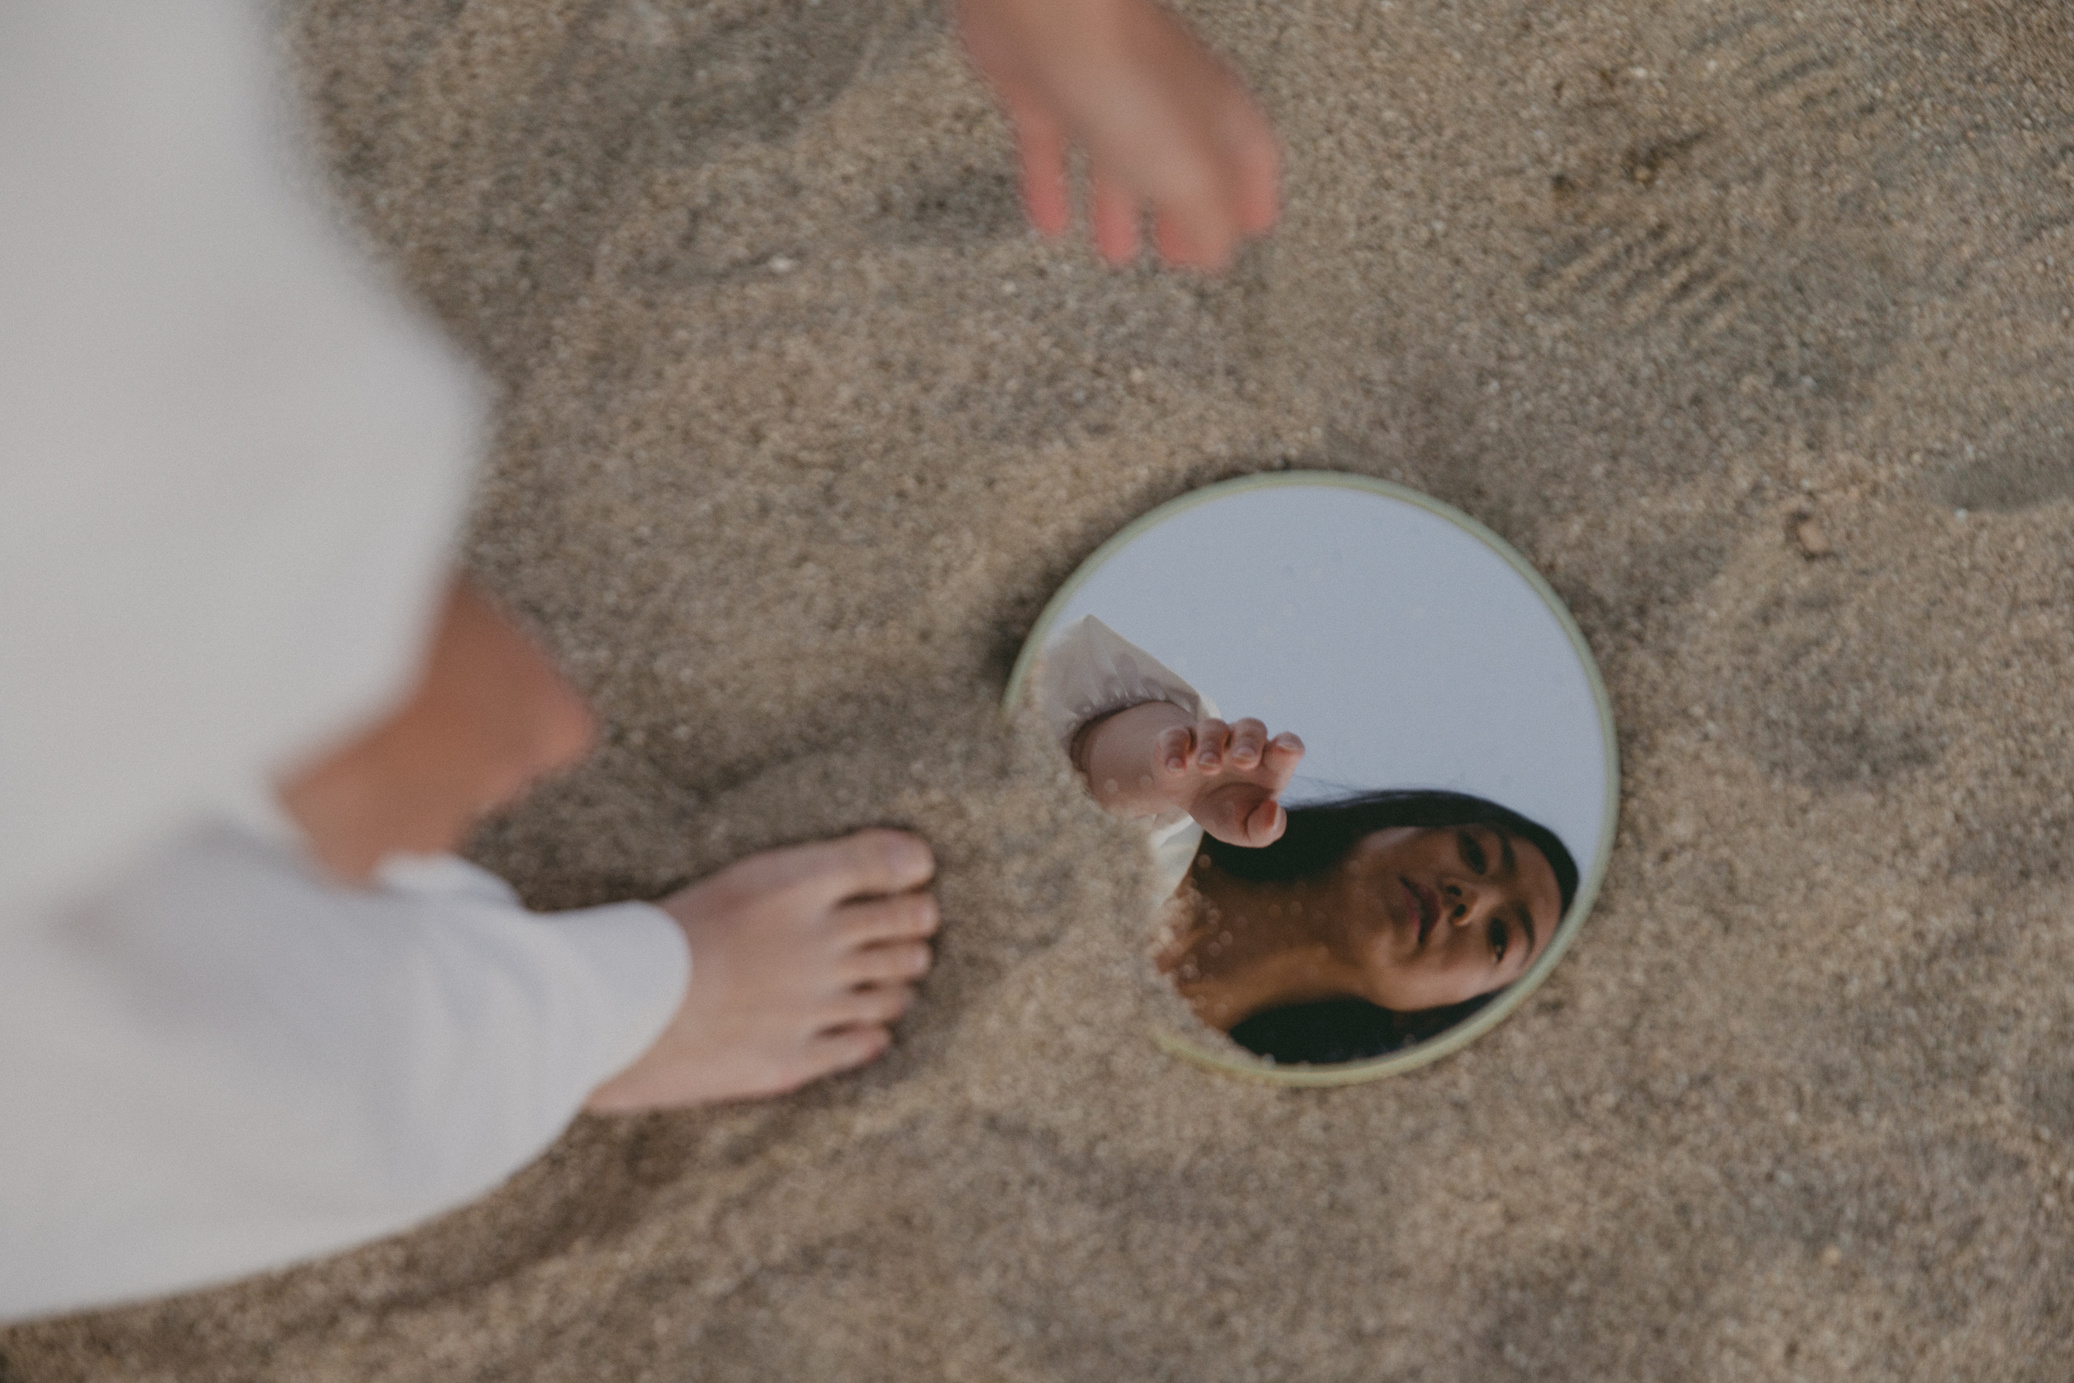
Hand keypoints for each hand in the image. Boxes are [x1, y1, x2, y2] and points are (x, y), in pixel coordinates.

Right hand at [585, 830, 937, 1111]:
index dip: (913, 870)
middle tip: (910, 926)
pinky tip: (864, 1026)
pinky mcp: (798, 1055)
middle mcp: (820, 942)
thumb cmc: (663, 933)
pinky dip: (872, 1031)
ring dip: (898, 980)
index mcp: (800, 884)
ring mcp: (814, 1003)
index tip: (912, 877)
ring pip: (896, 989)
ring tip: (886, 976)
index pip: (895, 864)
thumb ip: (819, 866)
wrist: (616, 1008)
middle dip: (916, 926)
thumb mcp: (738, 875)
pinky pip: (865, 1043)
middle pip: (909, 929)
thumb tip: (912, 860)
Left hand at [953, 0, 1279, 270]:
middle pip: (1184, 163)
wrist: (1043, 10)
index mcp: (1212, 109)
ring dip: (1121, 208)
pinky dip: (1055, 189)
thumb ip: (1208, 220)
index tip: (1251, 230)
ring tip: (1119, 249)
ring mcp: (1104, 90)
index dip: (1253, 198)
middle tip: (1184, 251)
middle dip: (1185, 212)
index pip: (1252, 157)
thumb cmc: (1120, 70)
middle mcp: (1163, 95)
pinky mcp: (1045, 89)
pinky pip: (1055, 151)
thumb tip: (1218, 255)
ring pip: (1120, 159)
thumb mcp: (1187, 172)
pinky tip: (1050, 217)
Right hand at [1153, 715, 1303, 846]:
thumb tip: (1272, 812)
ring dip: (1212, 746)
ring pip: (1214, 728)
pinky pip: (1176, 735)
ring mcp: (1209, 739)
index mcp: (1267, 763)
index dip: (1289, 745)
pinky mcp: (1177, 740)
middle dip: (1249, 743)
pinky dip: (1175, 748)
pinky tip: (1177, 768)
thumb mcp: (1244, 829)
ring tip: (1208, 767)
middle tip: (1244, 761)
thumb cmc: (1227, 810)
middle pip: (1251, 728)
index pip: (1287, 745)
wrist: (1187, 800)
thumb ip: (1264, 829)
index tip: (1286, 751)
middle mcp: (1240, 744)